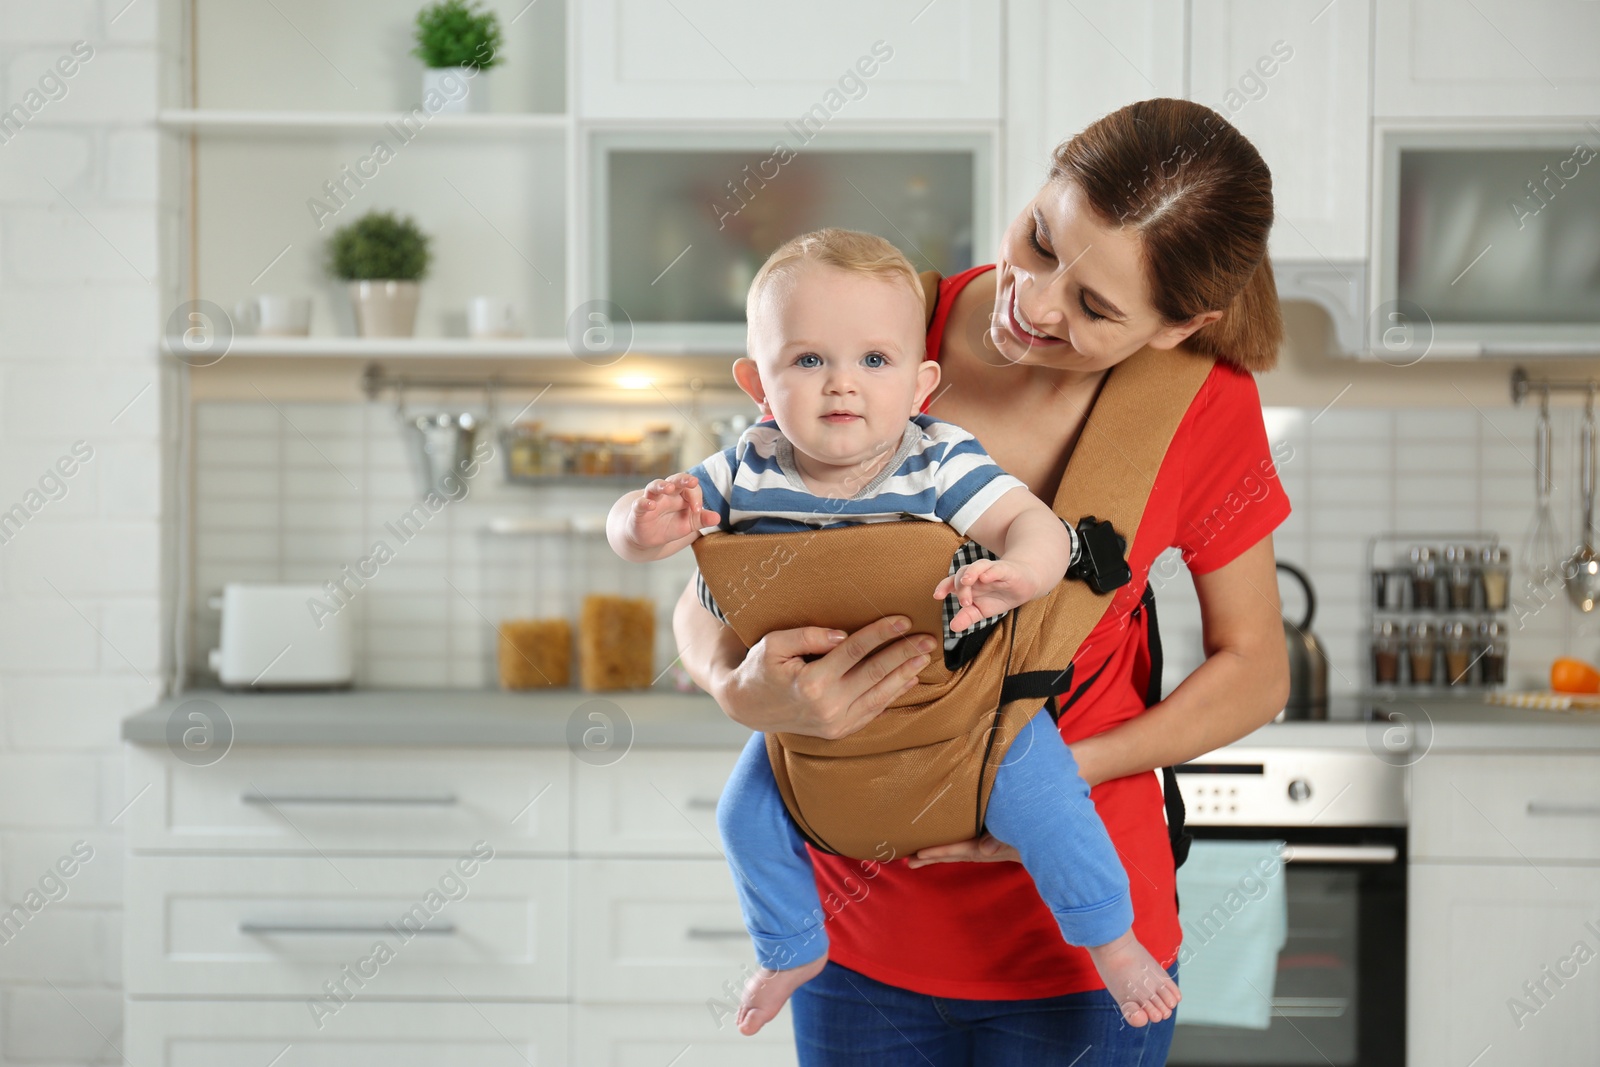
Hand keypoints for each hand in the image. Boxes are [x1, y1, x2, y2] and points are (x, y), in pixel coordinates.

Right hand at [625, 473, 718, 549]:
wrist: (649, 538)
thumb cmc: (670, 526)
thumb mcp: (688, 524)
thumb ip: (702, 520)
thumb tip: (718, 518)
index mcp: (680, 495)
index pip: (691, 488)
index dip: (696, 496)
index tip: (697, 510)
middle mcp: (666, 494)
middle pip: (674, 480)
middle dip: (683, 479)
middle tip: (693, 481)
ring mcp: (651, 500)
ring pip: (654, 486)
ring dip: (661, 485)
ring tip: (669, 488)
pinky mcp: (639, 511)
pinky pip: (640, 504)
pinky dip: (644, 503)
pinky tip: (650, 505)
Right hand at [718, 616, 940, 738]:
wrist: (749, 706)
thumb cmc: (760, 669)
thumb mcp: (773, 644)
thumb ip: (807, 635)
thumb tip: (842, 635)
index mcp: (811, 683)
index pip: (855, 652)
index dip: (880, 634)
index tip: (903, 620)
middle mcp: (827, 707)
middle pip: (875, 674)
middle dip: (904, 654)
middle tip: (928, 639)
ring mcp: (835, 723)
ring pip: (880, 695)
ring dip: (905, 675)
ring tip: (924, 656)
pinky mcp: (839, 731)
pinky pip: (873, 711)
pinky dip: (893, 695)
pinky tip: (908, 679)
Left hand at [906, 833, 1019, 867]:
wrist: (1044, 839)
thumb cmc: (1030, 833)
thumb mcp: (1017, 835)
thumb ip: (1002, 841)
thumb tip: (985, 850)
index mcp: (987, 847)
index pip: (959, 849)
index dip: (939, 851)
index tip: (919, 854)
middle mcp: (982, 849)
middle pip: (952, 854)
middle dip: (930, 858)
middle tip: (908, 862)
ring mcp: (984, 848)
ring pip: (955, 852)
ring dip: (936, 855)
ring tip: (914, 859)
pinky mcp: (986, 844)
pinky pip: (964, 846)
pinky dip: (949, 849)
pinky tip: (939, 847)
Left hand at [932, 558, 1039, 632]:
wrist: (1025, 586)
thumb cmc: (1000, 596)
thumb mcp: (981, 610)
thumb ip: (967, 617)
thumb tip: (952, 628)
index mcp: (969, 584)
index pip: (952, 582)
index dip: (943, 586)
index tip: (937, 596)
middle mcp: (977, 575)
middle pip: (962, 574)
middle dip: (960, 588)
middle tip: (965, 603)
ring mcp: (991, 571)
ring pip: (977, 566)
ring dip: (970, 573)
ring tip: (967, 581)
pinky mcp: (1006, 570)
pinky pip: (996, 568)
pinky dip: (990, 572)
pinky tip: (985, 577)